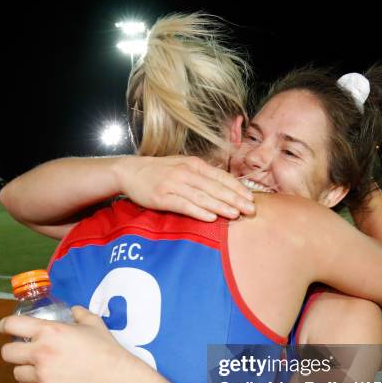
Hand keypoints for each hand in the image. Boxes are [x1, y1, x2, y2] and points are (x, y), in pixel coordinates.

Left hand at [0, 307, 133, 382]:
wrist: (116, 376)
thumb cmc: (106, 348)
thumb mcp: (94, 323)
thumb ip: (80, 313)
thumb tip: (74, 310)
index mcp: (49, 331)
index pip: (11, 325)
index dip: (5, 326)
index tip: (6, 329)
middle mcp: (41, 351)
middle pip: (7, 352)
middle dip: (14, 352)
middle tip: (26, 353)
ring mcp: (42, 374)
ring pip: (16, 373)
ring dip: (25, 371)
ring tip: (39, 369)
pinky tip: (43, 382)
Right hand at [116, 155, 255, 220]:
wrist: (130, 171)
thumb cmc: (160, 171)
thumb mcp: (183, 166)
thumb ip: (203, 175)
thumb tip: (225, 187)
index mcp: (195, 164)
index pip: (221, 176)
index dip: (237, 188)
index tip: (251, 198)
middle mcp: (186, 173)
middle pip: (215, 187)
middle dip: (235, 199)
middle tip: (251, 209)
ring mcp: (174, 184)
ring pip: (202, 196)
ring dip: (220, 206)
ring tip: (235, 214)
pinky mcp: (162, 197)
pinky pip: (184, 205)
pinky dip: (198, 211)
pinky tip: (210, 217)